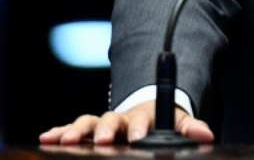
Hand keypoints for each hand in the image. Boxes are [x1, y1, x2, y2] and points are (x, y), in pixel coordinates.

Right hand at [39, 101, 215, 145]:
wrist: (143, 111)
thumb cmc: (159, 121)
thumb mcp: (177, 122)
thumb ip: (190, 128)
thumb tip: (206, 135)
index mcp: (143, 116)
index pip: (141, 119)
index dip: (139, 127)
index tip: (137, 136)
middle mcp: (120, 117)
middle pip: (110, 120)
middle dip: (106, 130)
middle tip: (104, 140)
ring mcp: (102, 123)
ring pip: (88, 123)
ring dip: (76, 131)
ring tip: (66, 141)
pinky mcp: (89, 130)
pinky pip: (72, 129)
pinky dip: (60, 132)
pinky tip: (47, 137)